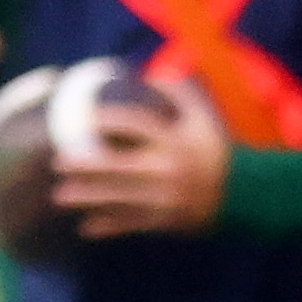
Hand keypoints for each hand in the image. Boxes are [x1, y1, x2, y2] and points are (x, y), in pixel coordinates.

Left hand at [49, 76, 234, 237]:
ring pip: (120, 199)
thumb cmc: (216, 152)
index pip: (138, 126)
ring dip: (89, 198)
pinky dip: (109, 226)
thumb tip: (152, 73)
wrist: (244, 194)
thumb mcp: (204, 120)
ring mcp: (167, 197)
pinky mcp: (168, 219)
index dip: (111, 120)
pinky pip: (133, 224)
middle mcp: (168, 169)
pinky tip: (85, 227)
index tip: (86, 119)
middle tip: (57, 162)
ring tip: (59, 196)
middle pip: (119, 166)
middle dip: (87, 166)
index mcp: (175, 141)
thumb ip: (181, 95)